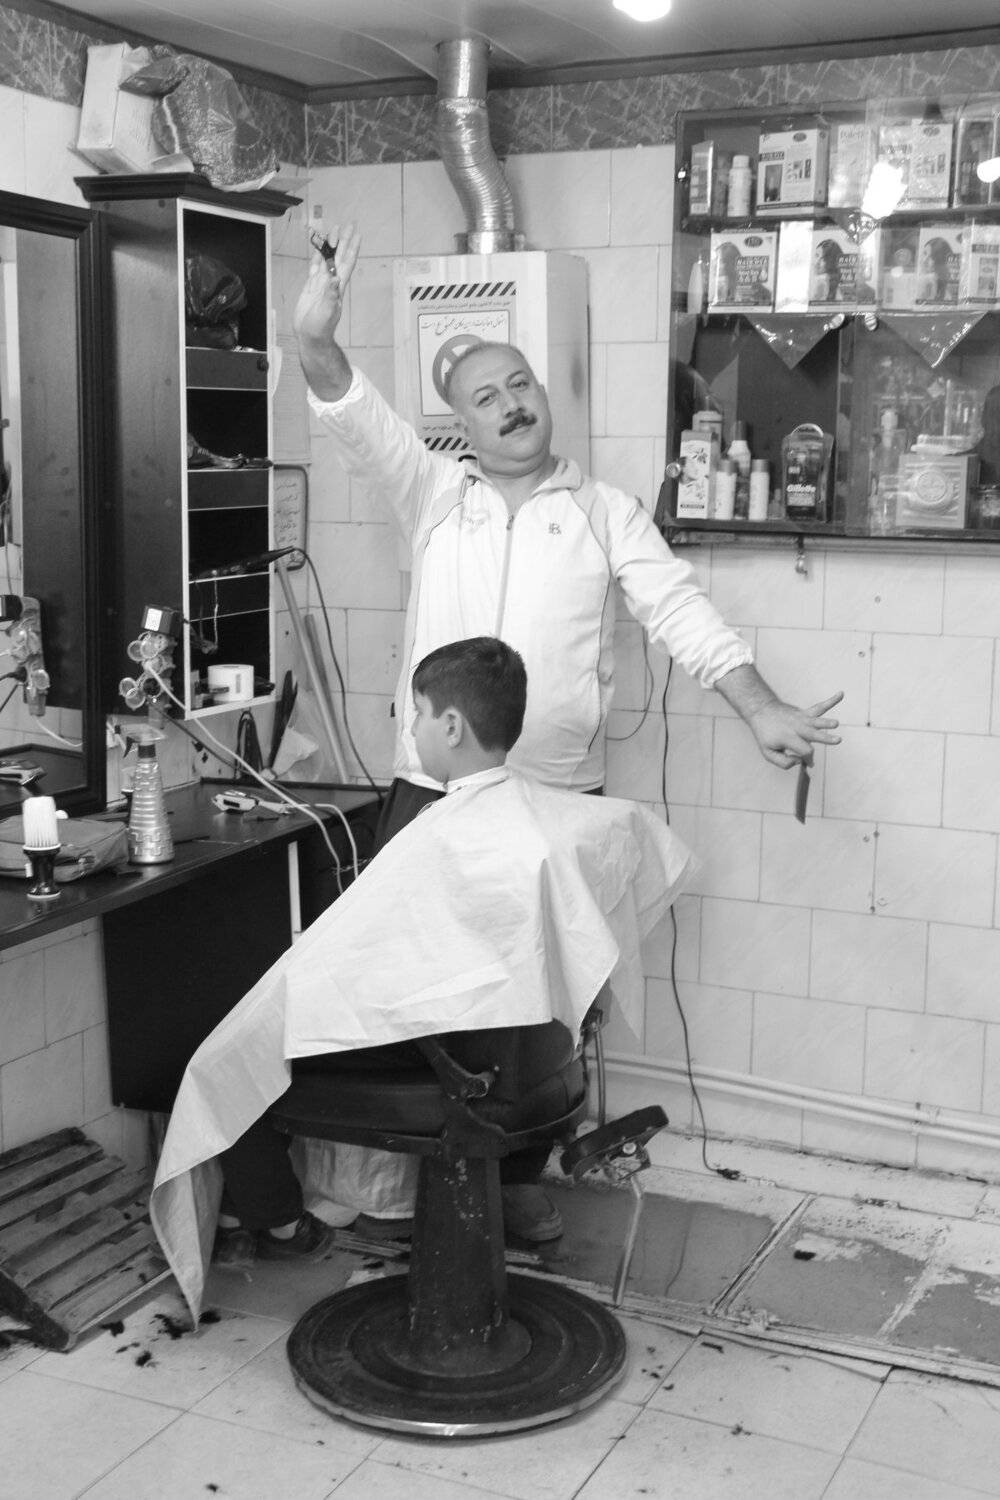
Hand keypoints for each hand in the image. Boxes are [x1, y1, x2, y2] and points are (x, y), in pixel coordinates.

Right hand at [293, 221, 359, 348]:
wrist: (311, 336)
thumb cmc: (321, 328)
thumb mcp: (328, 312)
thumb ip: (331, 295)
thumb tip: (336, 279)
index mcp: (337, 286)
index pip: (347, 262)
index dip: (352, 247)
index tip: (357, 234)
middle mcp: (331, 281)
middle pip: (339, 255)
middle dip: (344, 240)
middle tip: (349, 224)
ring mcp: (321, 283)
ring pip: (327, 258)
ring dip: (331, 244)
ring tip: (333, 230)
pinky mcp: (311, 287)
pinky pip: (314, 266)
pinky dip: (316, 255)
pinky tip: (318, 247)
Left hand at [747, 691, 842, 769]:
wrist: (761, 711)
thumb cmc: (766, 734)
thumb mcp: (767, 752)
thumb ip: (782, 762)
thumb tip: (799, 761)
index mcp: (788, 738)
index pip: (805, 750)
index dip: (808, 758)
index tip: (808, 763)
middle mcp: (797, 728)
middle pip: (814, 735)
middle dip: (826, 738)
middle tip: (838, 740)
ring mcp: (802, 719)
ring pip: (817, 720)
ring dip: (827, 722)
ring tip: (836, 723)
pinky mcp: (805, 713)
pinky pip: (819, 707)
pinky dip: (831, 700)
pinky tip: (841, 694)